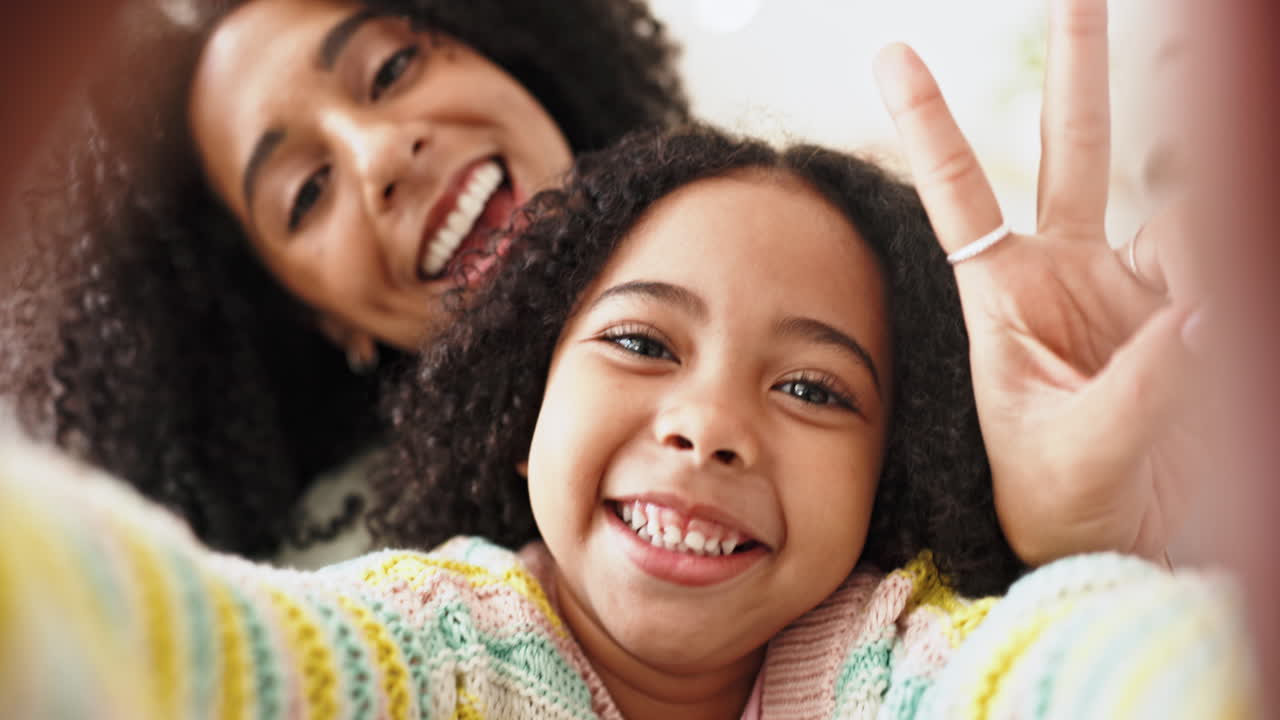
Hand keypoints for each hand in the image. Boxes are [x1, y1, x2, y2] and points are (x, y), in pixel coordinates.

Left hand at [874, 0, 1206, 565]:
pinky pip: (1224, 272)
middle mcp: (1072, 274)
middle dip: (1080, 68)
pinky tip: (1213, 341)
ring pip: (1183, 212)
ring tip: (1190, 340)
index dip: (931, 124)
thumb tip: (1197, 315)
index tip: (892, 56)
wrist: (1115, 542)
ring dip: (1204, 245)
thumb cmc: (1059, 504)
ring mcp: (1138, 288)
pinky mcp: (1196, 314)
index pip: (960, 196)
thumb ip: (1139, 385)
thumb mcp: (1076, 452)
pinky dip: (1226, 287)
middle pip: (1072, 150)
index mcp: (1008, 297)